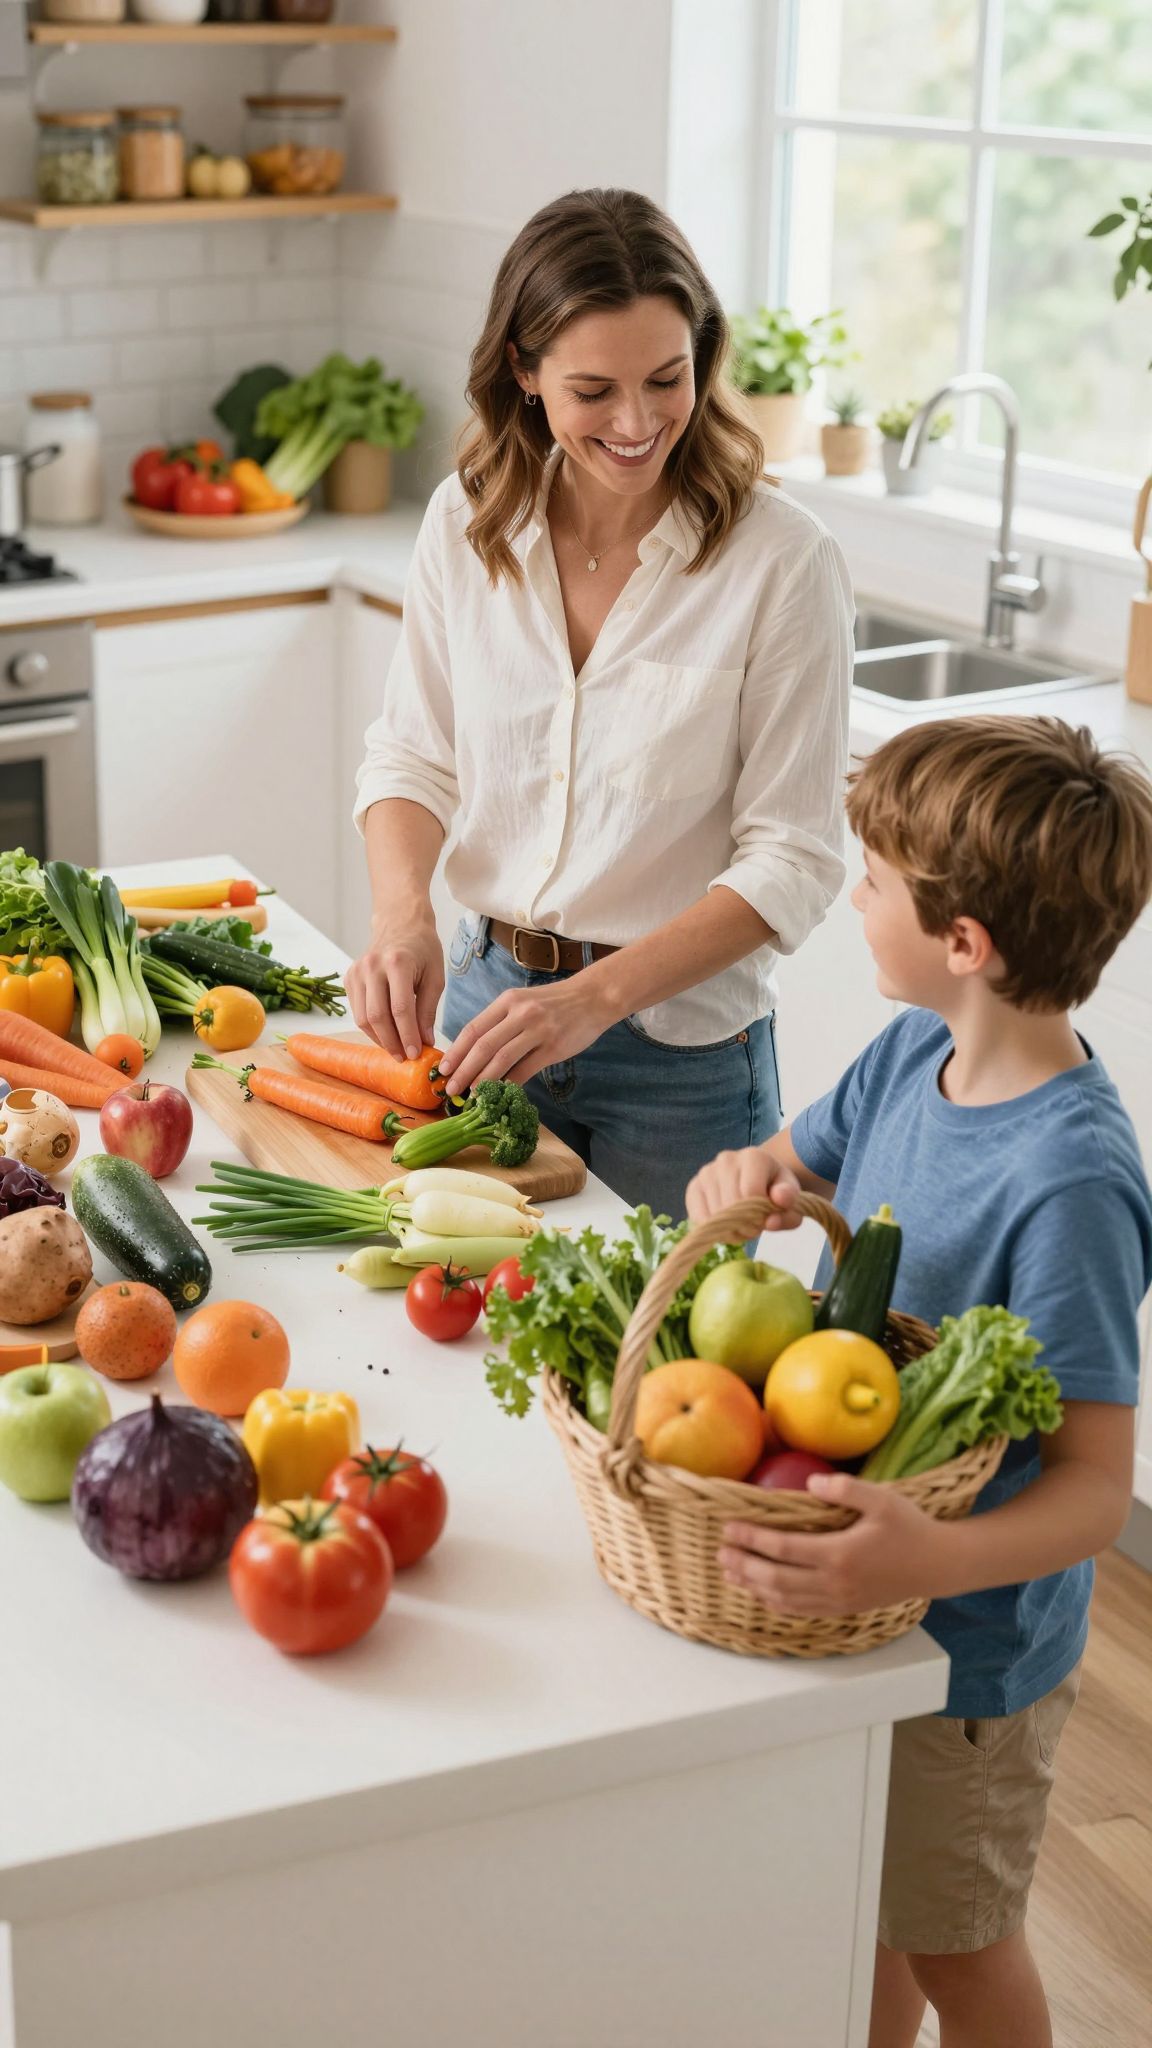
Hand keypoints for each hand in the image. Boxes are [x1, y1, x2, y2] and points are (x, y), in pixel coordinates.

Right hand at [345, 913, 443, 1059]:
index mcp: (397, 962)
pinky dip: (370, 1027)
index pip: (401, 1009)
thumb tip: (425, 1041)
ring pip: (362, 1018)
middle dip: (391, 1042)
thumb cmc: (422, 949)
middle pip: (377, 1016)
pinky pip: (356, 1011)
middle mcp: (372, 966)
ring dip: (379, 1038)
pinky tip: (386, 1033)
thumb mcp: (435, 976)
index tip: (416, 1054)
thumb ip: (428, 1010)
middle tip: (404, 1057)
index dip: (408, 1035)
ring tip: (396, 1049)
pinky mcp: (348, 978)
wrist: (400, 923)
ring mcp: (356, 971)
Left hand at [437, 974, 613, 1092]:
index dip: (456, 1051)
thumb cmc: (556, 1002)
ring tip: (470, 1095)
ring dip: (482, 1080)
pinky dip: (510, 1083)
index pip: (473, 1028)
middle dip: (463, 1070)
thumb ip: (502, 1022)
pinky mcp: (553, 1047)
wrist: (594, 997)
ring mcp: (538, 1030)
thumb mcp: (525, 1002)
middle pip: (483, 1046)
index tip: (443, 1068)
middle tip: (450, 1088)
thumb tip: (476, 1053)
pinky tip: (499, 1094)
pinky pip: (526, 1069)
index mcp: (508, 1001)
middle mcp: (520, 1014)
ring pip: (501, 1059)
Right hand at [685, 1150, 803, 1228]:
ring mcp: (707, 1172)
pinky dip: (713, 1229)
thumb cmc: (776, 1189)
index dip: (759, 1216)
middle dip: (745, 1225)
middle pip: (731, 1204)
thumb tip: (771, 1220)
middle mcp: (726, 1159)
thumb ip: (789, 1207)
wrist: (758, 1179)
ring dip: (730, 1230)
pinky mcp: (694, 1186)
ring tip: (741, 1227)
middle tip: (754, 1229)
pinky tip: (726, 1226)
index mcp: (754, 1157)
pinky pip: (699, 1216)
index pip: (751, 1192)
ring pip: (714, 1213)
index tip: (766, 1221)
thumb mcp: (792, 1196)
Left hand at [718, 1473, 956, 1615]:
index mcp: (840, 1554)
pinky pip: (801, 1610)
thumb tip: (812, 1482)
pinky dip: (775, 1602)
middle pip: (775, 1579)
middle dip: (744, 1564)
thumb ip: (845, 1488)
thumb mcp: (882, 1499)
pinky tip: (761, 1592)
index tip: (729, 1528)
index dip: (752, 1539)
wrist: (937, 1565)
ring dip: (753, 1586)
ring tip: (730, 1571)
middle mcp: (834, 1583)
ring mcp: (838, 1600)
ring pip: (784, 1599)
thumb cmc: (909, 1527)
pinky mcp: (843, 1608)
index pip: (783, 1549)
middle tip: (720, 1550)